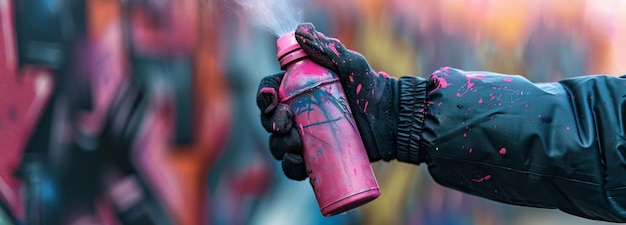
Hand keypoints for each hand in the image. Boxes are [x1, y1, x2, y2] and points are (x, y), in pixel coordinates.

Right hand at [257, 23, 397, 179]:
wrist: (394, 121)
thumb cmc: (371, 88)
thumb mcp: (350, 65)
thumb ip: (328, 47)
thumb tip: (300, 30)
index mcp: (298, 89)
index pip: (271, 92)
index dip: (264, 97)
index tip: (272, 100)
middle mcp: (298, 113)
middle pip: (271, 120)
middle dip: (271, 123)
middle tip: (286, 125)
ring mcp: (307, 137)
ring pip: (279, 145)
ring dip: (279, 146)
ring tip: (296, 145)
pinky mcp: (317, 158)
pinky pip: (295, 166)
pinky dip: (291, 166)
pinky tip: (297, 161)